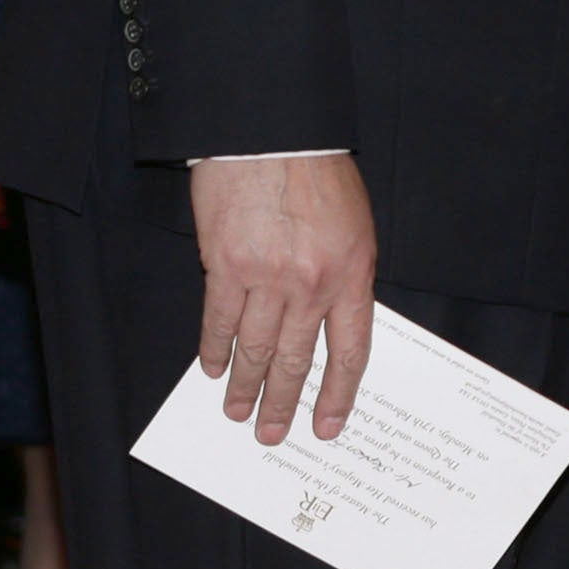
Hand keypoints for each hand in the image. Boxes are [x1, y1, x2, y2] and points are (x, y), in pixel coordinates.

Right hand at [189, 152, 378, 444]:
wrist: (274, 134)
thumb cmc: (319, 172)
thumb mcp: (355, 225)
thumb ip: (345, 274)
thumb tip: (331, 321)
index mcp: (353, 273)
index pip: (350, 350)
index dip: (337, 393)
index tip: (327, 425)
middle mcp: (312, 284)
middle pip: (298, 358)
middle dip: (283, 402)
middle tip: (271, 434)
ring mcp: (267, 278)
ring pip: (256, 347)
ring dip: (245, 385)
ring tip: (237, 412)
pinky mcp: (225, 266)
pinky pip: (219, 320)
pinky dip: (215, 349)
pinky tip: (212, 368)